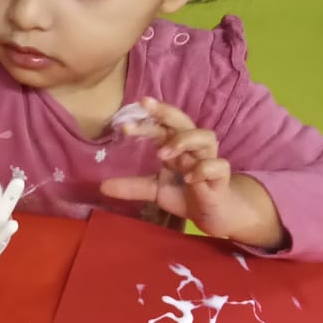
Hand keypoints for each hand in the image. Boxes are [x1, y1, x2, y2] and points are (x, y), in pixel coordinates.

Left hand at [101, 98, 284, 248]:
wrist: (212, 213)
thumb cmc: (186, 193)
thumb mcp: (154, 190)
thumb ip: (132, 186)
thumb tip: (102, 186)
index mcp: (177, 146)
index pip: (162, 126)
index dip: (147, 121)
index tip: (124, 122)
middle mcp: (193, 148)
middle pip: (184, 121)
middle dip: (166, 113)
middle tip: (146, 108)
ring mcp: (209, 160)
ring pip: (205, 137)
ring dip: (184, 140)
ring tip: (162, 154)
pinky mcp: (221, 177)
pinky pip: (218, 166)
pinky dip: (204, 168)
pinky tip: (189, 177)